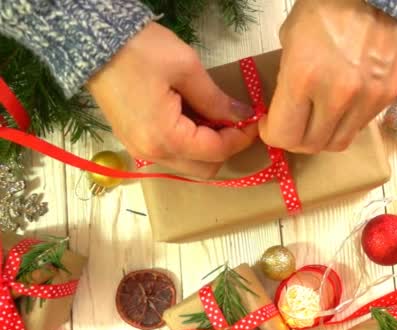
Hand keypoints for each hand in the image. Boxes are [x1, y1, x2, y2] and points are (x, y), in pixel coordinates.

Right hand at [87, 23, 256, 177]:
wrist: (93, 44)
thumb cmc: (141, 52)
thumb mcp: (186, 69)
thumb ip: (216, 99)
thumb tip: (242, 116)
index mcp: (166, 137)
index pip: (216, 152)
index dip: (241, 138)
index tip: (254, 121)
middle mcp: (152, 153)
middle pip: (204, 169)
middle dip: (225, 148)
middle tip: (234, 121)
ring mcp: (140, 150)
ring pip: (188, 166)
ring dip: (207, 149)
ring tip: (214, 118)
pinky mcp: (134, 142)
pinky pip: (171, 155)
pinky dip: (189, 145)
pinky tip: (193, 119)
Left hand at [261, 0, 396, 152]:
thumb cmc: (325, 7)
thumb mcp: (290, 40)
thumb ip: (287, 81)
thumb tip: (289, 107)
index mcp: (303, 77)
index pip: (284, 135)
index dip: (272, 134)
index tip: (270, 124)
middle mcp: (337, 96)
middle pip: (311, 145)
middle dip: (295, 139)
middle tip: (292, 124)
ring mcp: (366, 99)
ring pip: (338, 143)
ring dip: (322, 136)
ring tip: (317, 119)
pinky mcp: (387, 97)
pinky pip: (360, 127)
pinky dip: (346, 123)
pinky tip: (341, 105)